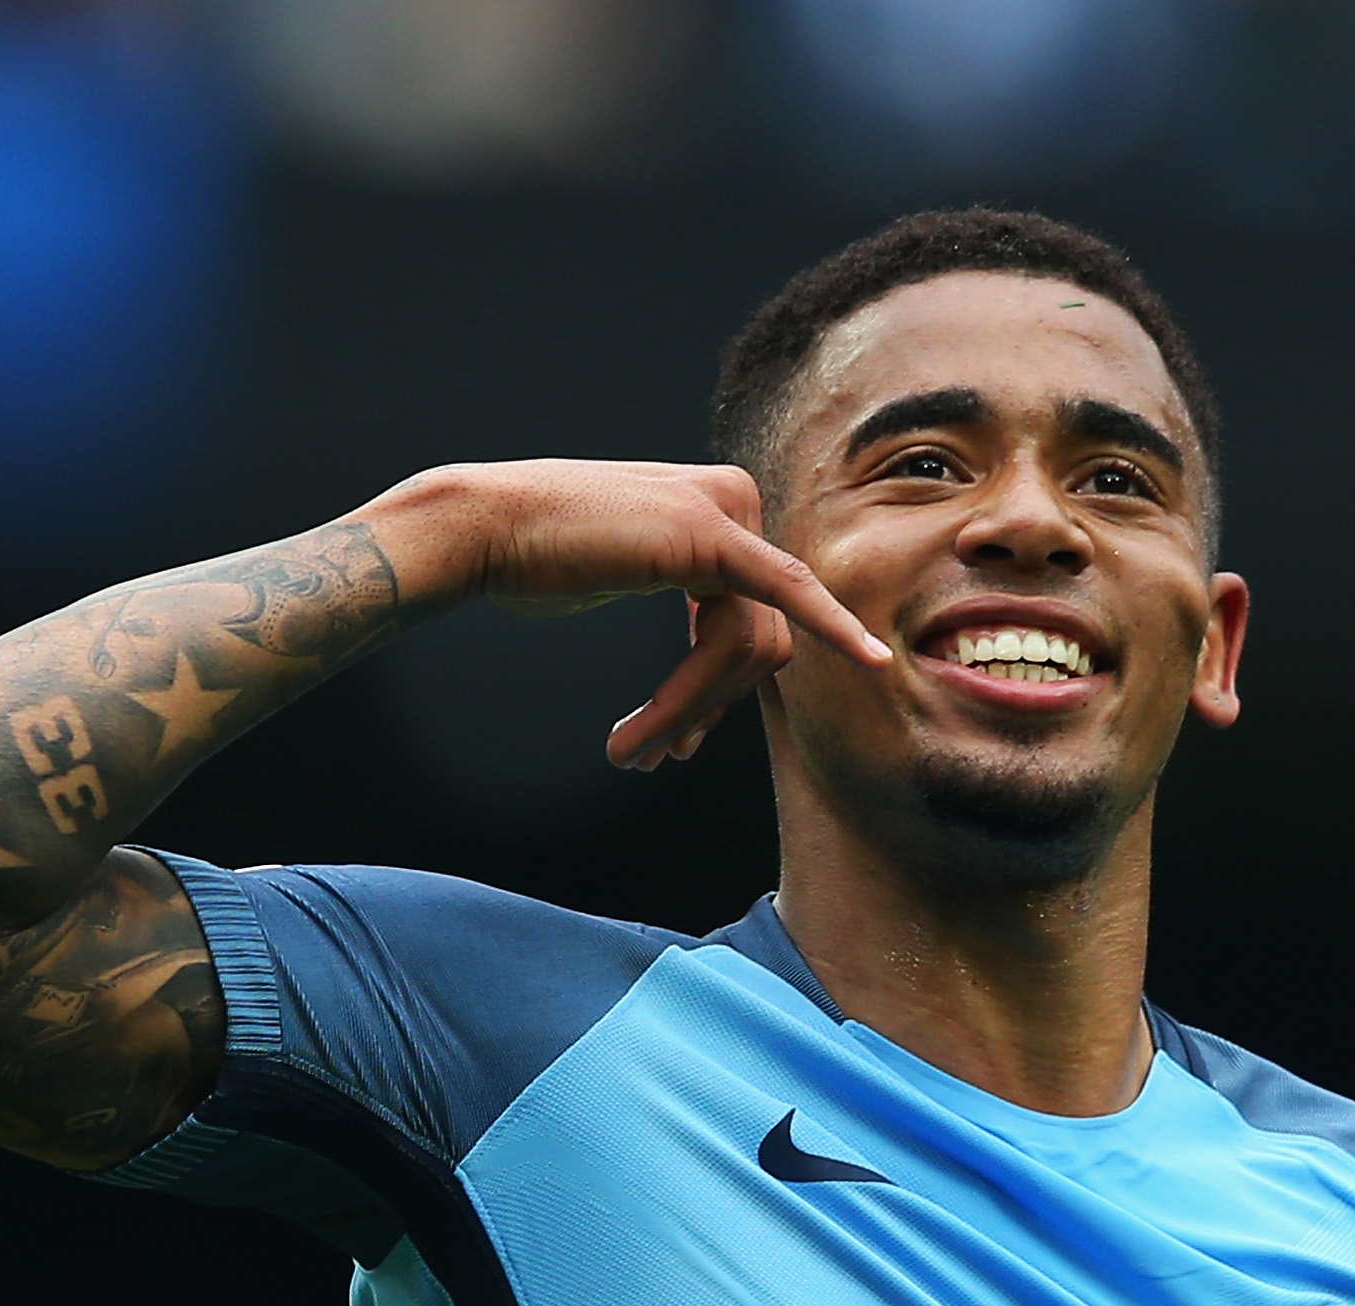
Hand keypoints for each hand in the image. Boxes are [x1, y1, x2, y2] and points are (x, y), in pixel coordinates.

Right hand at [364, 459, 891, 770]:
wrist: (484, 530)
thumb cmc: (536, 558)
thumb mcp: (626, 570)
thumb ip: (688, 596)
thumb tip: (719, 662)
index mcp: (719, 507)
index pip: (752, 617)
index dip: (719, 690)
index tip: (682, 741)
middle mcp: (735, 499)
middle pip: (760, 639)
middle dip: (707, 708)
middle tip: (651, 757)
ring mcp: (728, 509)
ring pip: (751, 645)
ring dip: (692, 708)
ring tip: (634, 748)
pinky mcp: (713, 533)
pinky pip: (782, 599)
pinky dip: (829, 632)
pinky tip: (870, 661)